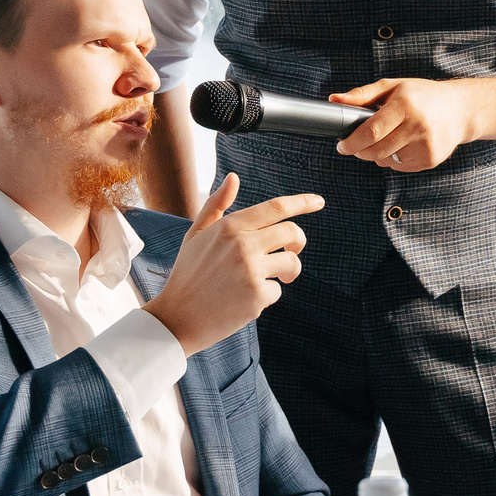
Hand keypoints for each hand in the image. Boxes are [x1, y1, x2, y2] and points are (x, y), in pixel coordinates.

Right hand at [143, 174, 321, 356]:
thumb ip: (216, 206)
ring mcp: (251, 270)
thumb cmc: (188, 274)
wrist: (177, 318)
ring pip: (292, 262)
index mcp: (229, 227)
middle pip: (292, 232)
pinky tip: (245, 301)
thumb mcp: (195, 235)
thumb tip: (233, 177)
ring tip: (270, 280)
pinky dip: (267, 296)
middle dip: (298, 242)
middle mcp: (242, 244)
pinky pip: (278, 290)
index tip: (318, 202)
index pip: (275, 207)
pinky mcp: (257, 295)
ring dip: (288, 272)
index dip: (302, 203)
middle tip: (291, 251)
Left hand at [329, 77, 482, 171]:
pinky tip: (401, 145)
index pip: (371, 131)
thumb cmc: (422, 95)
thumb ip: (362, 94)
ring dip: (377, 155)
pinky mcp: (431, 159)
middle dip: (360, 151)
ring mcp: (426, 146)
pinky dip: (394, 159)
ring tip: (384, 140)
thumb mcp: (393, 87)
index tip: (341, 146)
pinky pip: (400, 166)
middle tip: (355, 146)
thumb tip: (334, 100)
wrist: (460, 109)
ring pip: (387, 161)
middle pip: (376, 151)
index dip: (352, 142)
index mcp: (405, 105)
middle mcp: (417, 126)